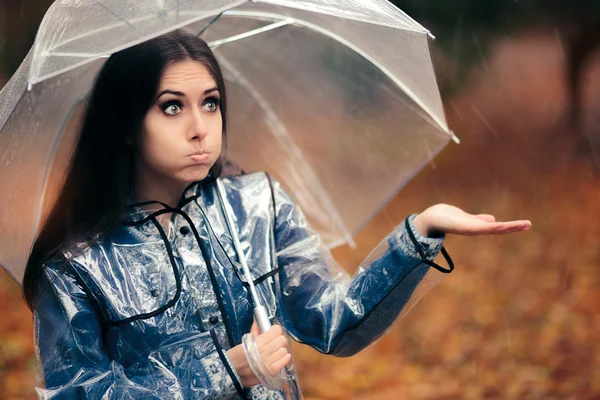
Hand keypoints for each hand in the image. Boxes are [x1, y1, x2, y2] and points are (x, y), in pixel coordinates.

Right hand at [226, 321, 291, 387]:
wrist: (230, 373)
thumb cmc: (235, 356)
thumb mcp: (244, 341)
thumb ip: (254, 331)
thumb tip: (258, 320)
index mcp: (257, 342)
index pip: (275, 331)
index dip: (275, 330)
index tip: (273, 331)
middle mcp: (264, 352)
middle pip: (281, 340)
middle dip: (278, 339)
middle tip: (274, 341)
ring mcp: (267, 363)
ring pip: (283, 351)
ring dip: (280, 350)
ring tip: (275, 351)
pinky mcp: (270, 373)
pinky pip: (283, 363)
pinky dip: (284, 358)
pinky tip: (282, 356)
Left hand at [412, 204, 530, 236]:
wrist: (429, 219)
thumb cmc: (445, 218)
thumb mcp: (465, 217)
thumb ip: (477, 220)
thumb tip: (492, 220)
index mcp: (477, 227)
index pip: (497, 227)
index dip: (511, 226)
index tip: (525, 224)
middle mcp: (475, 230)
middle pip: (498, 229)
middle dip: (513, 227)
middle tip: (529, 224)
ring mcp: (470, 230)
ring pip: (491, 229)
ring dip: (506, 227)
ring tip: (521, 223)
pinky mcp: (462, 227)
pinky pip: (478, 227)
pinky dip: (489, 227)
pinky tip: (499, 224)